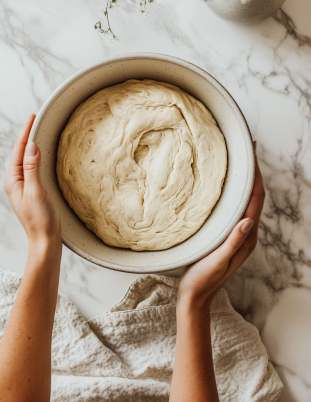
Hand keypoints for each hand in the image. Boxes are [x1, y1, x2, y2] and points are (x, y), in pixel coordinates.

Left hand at [4, 114, 60, 247]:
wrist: (45, 240)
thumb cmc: (40, 219)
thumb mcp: (36, 191)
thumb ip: (32, 168)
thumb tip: (32, 145)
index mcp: (13, 180)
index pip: (18, 151)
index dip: (26, 133)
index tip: (32, 118)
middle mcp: (16, 182)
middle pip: (20, 153)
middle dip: (27, 136)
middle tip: (35, 120)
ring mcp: (23, 186)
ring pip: (26, 159)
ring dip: (31, 145)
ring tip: (37, 131)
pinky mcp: (32, 190)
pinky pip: (32, 167)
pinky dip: (37, 156)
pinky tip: (41, 154)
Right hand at [177, 154, 264, 312]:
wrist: (195, 297)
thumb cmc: (203, 280)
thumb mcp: (218, 261)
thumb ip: (233, 242)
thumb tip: (248, 220)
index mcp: (246, 238)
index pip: (256, 202)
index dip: (256, 179)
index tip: (252, 158)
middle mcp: (245, 234)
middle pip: (254, 198)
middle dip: (253, 176)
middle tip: (246, 154)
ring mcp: (236, 235)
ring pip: (245, 202)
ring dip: (244, 183)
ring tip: (237, 165)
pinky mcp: (226, 236)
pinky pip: (234, 209)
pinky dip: (234, 194)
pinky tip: (224, 188)